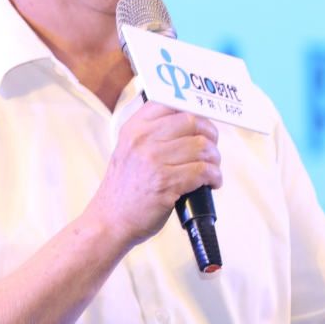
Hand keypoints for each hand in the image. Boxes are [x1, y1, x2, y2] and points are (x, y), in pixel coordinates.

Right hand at [87, 101, 221, 247]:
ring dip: (214, 159)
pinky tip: (211, 183)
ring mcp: (153, 160)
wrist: (109, 220)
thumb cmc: (125, 187)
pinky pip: (203, 171)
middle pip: (192, 121)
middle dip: (210, 136)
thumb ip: (152, 133)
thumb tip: (192, 121)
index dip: (194, 111)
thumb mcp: (129, 150)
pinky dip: (214, 177)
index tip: (203, 124)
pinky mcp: (165, 183)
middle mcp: (142, 139)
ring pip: (202, 147)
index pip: (171, 103)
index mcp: (134, 128)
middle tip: (211, 149)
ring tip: (212, 169)